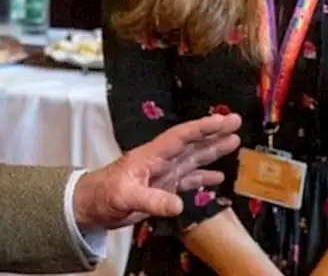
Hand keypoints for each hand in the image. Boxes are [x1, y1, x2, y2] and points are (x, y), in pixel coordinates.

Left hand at [72, 113, 240, 230]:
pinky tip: (218, 178)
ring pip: (194, 159)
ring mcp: (164, 174)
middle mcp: (162, 161)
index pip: (182, 136)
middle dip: (214, 132)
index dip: (203, 127)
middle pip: (193, 143)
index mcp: (152, 154)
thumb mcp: (125, 196)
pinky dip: (204, 178)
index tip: (223, 120)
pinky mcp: (164, 188)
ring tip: (235, 142)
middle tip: (237, 121)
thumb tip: (177, 205)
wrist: (91, 206)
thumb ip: (151, 199)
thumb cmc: (103, 195)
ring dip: (213, 151)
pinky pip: (189, 180)